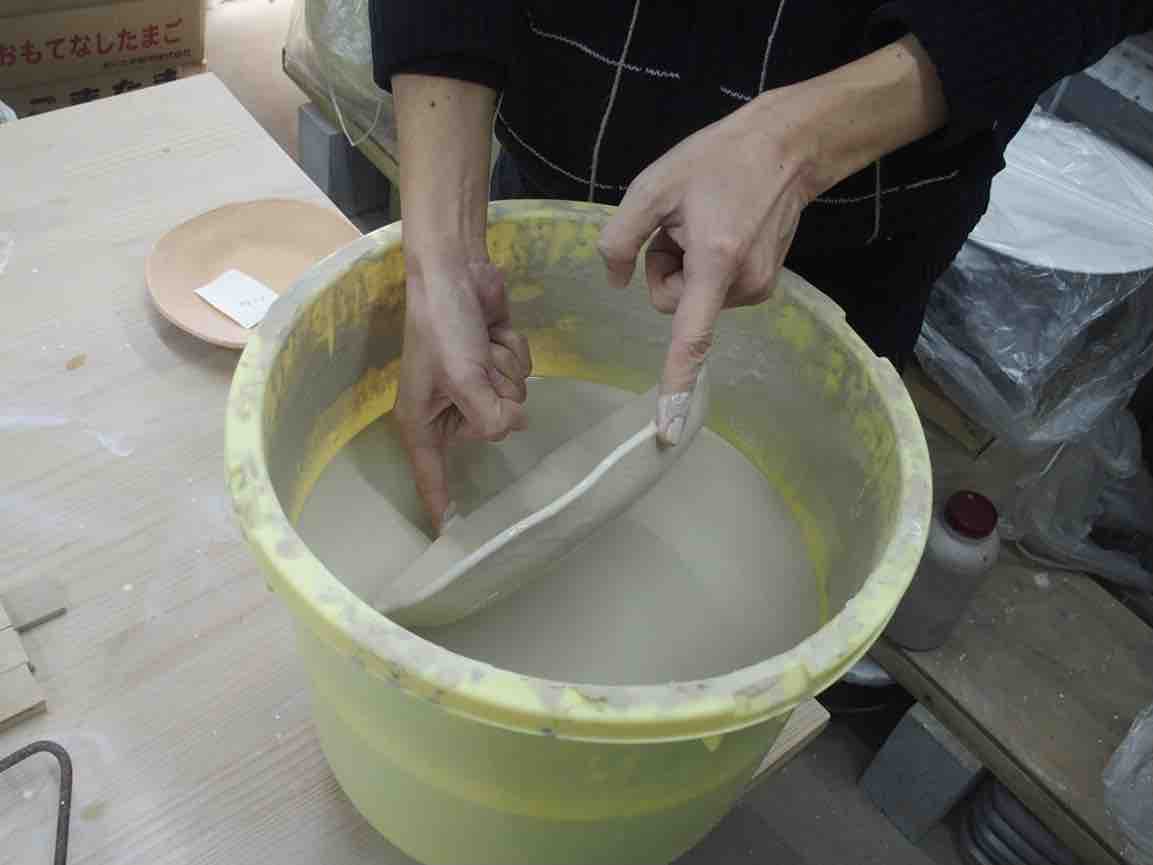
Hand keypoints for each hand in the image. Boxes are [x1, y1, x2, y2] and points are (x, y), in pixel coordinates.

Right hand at [395, 258, 531, 528]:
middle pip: (492, 430)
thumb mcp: (463, 377)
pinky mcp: (493, 364)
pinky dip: (514, 352)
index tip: (447, 538)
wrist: (453, 270)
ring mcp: (474, 386)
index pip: (432, 474)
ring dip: (506, 369)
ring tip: (482, 345)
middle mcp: (448, 409)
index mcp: (423, 420)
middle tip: (476, 366)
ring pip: (514, 400)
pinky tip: (495, 334)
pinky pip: (522, 375)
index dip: (441, 504)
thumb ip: (489, 416)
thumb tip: (514, 424)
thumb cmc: (442, 325)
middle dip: (495, 394)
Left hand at [598, 36, 946, 443]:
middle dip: (665, 269)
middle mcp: (742, 285)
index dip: (677, 383)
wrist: (787, 147)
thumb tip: (613, 282)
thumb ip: (620, 238)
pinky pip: (713, 291)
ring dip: (685, 265)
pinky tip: (719, 230)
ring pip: (693, 299)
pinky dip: (705, 266)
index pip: (690, 336)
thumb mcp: (652, 186)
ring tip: (703, 222)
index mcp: (714, 262)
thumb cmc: (716, 161)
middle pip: (673, 305)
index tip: (671, 426)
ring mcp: (758, 288)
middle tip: (679, 225)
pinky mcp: (764, 285)